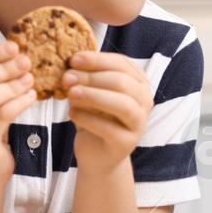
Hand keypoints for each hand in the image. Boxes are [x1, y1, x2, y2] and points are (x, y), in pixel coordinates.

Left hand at [63, 51, 151, 171]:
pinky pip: (109, 128)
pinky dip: (88, 119)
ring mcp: (139, 123)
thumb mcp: (90, 92)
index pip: (121, 64)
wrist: (96, 152)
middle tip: (67, 78)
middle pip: (122, 83)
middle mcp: (144, 100)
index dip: (97, 60)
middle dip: (91, 78)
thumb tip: (70, 67)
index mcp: (138, 81)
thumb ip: (85, 78)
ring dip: (93, 96)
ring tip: (71, 94)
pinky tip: (72, 114)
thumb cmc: (94, 115)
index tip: (73, 59)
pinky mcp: (127, 143)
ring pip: (122, 105)